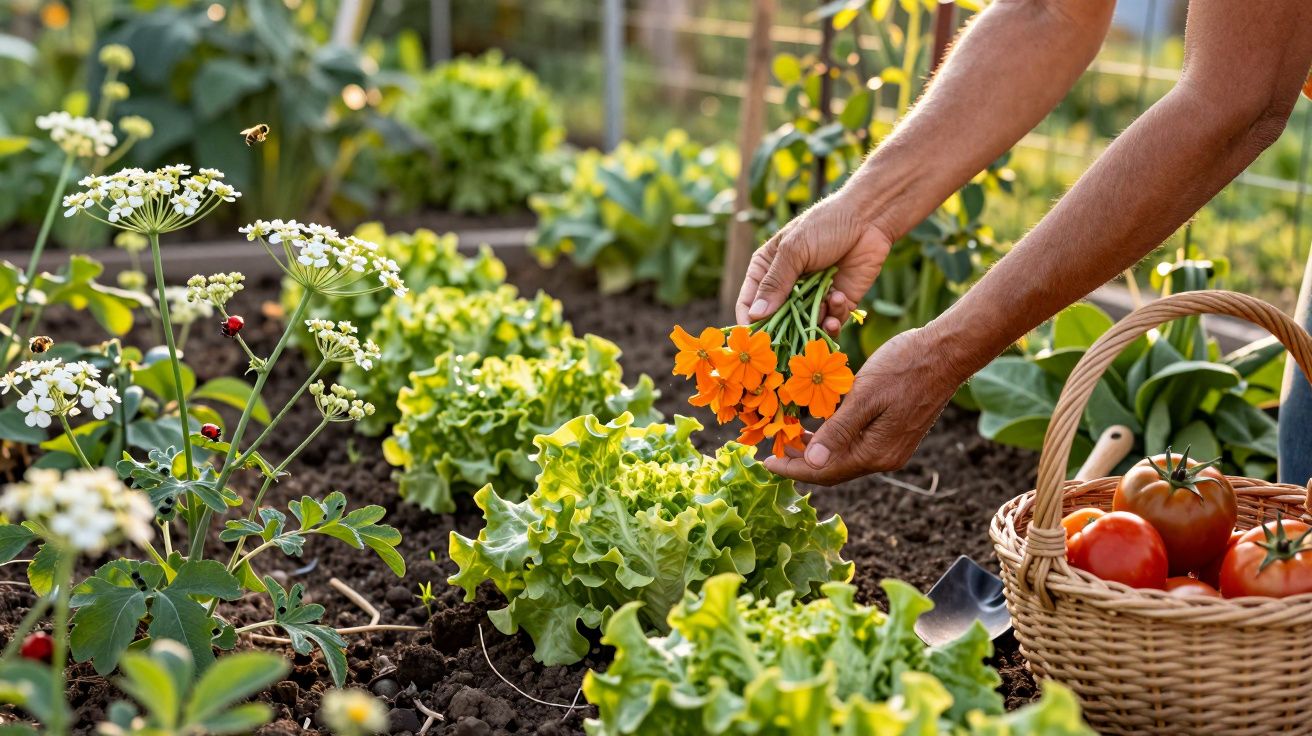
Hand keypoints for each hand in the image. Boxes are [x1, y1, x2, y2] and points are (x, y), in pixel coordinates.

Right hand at [736, 192, 894, 335]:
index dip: (749, 322)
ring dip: (814, 322)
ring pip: (804, 326)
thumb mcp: (794, 250)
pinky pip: (830, 323)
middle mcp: (787, 287)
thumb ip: (775, 283)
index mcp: (767, 270)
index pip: (749, 303)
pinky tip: (839, 298)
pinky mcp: (836, 303)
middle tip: (792, 337)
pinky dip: (834, 317)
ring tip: (826, 305)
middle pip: (776, 321)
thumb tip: (756, 315)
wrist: (869, 219)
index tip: (756, 339)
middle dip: (784, 331)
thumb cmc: (824, 225)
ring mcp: (812, 297)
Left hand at [764, 326, 965, 484]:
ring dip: (816, 450)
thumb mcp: (865, 395)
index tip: (765, 462)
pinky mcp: (896, 432)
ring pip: (845, 457)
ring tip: (790, 437)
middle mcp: (885, 457)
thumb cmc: (905, 366)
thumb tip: (810, 463)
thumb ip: (838, 431)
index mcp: (876, 453)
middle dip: (801, 462)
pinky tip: (819, 426)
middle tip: (772, 448)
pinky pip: (857, 444)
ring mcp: (892, 446)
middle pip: (834, 469)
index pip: (825, 472)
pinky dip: (834, 438)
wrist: (947, 352)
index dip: (793, 469)